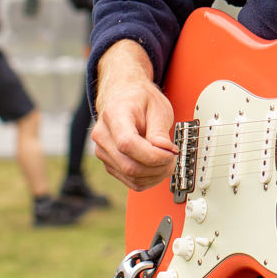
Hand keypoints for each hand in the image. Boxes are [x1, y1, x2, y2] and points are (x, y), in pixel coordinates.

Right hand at [92, 41, 177, 191]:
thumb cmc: (140, 100)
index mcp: (113, 114)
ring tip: (168, 161)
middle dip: (158, 167)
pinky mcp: (110, 164)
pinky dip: (149, 179)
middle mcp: (103, 135)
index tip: (170, 152)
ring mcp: (103, 152)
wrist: (124, 96)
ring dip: (155, 175)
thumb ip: (160, 130)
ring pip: (131, 177)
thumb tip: (164, 151)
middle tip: (173, 157)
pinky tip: (158, 167)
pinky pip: (130, 181)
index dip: (152, 155)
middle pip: (129, 165)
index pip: (127, 144)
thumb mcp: (157, 107)